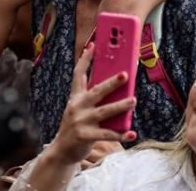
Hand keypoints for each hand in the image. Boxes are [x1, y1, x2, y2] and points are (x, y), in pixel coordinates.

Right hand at [48, 44, 136, 164]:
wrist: (62, 150)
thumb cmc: (76, 126)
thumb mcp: (79, 109)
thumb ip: (92, 98)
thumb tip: (115, 87)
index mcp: (75, 97)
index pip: (79, 74)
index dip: (85, 59)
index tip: (93, 45)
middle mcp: (77, 106)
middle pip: (96, 91)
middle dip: (111, 82)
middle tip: (125, 74)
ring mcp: (80, 121)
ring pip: (104, 111)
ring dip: (120, 105)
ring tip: (133, 101)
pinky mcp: (85, 136)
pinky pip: (106, 134)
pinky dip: (120, 134)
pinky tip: (131, 133)